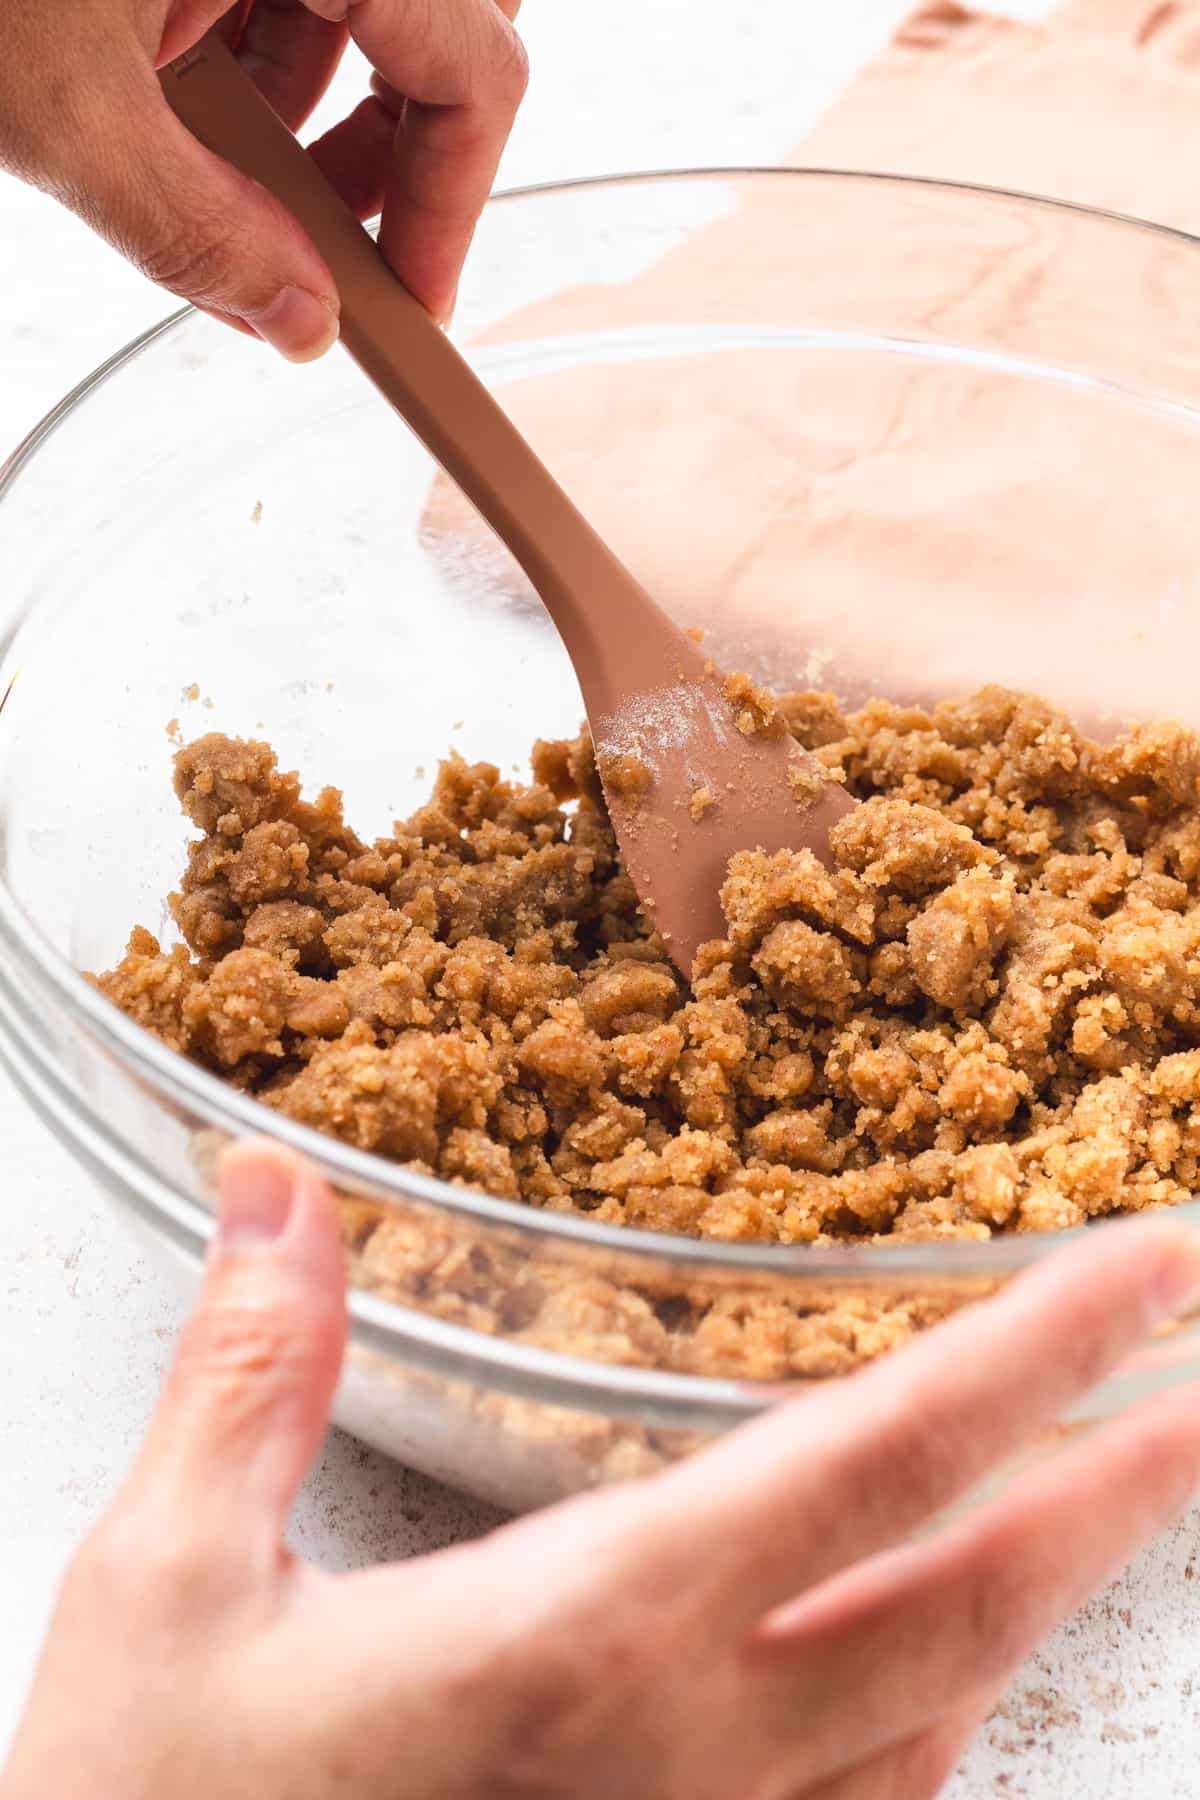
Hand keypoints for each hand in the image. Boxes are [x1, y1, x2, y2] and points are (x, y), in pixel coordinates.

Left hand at [0, 0, 527, 355]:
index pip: (476, 66)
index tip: (408, 299)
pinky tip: (166, 83)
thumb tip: (299, 322)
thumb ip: (193, 229)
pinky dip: (244, 37)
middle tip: (325, 233)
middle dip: (393, 142)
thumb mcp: (57, 104)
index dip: (452, 201)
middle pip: (444, 20)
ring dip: (309, 99)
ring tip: (214, 166)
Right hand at [4, 1144, 1198, 1799]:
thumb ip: (245, 1376)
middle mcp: (685, 1763)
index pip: (873, 1463)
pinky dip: (939, 1724)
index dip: (1034, 1354)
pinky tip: (943, 1685)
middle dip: (1117, 1486)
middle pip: (969, 1607)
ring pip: (941, 1725)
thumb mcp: (162, 1591)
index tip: (1149, 1270)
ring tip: (1113, 1502)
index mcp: (585, 1642)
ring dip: (1043, 1603)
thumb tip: (278, 1188)